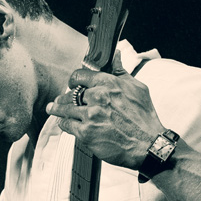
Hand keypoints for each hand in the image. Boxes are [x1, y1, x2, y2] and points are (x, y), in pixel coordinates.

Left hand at [45, 50, 162, 168]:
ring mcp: (90, 115)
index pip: (81, 75)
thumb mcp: (137, 88)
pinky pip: (66, 124)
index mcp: (109, 83)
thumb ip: (121, 72)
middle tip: (61, 100)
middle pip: (71, 93)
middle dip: (66, 96)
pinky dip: (63, 123)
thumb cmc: (144, 118)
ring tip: (53, 108)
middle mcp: (98, 97)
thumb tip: (116, 55)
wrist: (148, 145)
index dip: (75, 79)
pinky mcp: (86, 133)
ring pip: (65, 108)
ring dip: (58, 108)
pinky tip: (62, 122)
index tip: (73, 83)